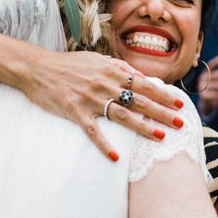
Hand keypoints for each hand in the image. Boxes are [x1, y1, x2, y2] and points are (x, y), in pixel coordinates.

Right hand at [21, 49, 183, 159]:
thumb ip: (120, 67)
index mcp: (112, 72)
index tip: (180, 104)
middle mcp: (105, 85)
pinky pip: (92, 131)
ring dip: (142, 127)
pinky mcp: (75, 112)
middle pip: (139, 101)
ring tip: (160, 137)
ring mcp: (90, 99)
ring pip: (122, 115)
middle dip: (161, 112)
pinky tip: (115, 157)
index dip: (164, 95)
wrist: (38, 68)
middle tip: (180, 123)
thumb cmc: (70, 64)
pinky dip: (104, 145)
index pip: (145, 85)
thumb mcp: (98, 60)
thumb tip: (142, 76)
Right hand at [197, 56, 217, 115]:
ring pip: (216, 85)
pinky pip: (214, 94)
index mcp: (206, 73)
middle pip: (215, 75)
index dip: (214, 62)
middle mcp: (203, 79)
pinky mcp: (203, 96)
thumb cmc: (216, 90)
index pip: (210, 66)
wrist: (207, 104)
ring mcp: (202, 87)